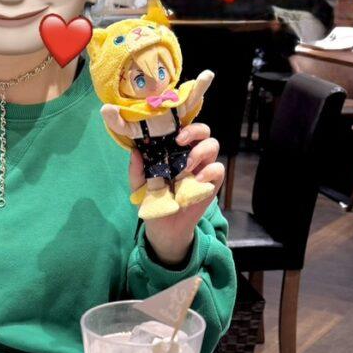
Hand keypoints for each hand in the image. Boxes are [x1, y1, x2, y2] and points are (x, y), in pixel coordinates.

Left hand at [134, 123, 223, 265]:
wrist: (163, 229)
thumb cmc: (152, 202)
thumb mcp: (139, 186)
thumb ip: (136, 170)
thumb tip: (134, 151)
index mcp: (174, 152)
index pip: (184, 129)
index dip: (182, 124)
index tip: (171, 132)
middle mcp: (191, 155)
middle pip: (204, 131)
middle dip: (195, 131)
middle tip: (181, 142)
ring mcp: (202, 169)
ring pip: (213, 146)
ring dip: (200, 152)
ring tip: (186, 167)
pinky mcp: (211, 184)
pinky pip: (218, 169)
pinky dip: (209, 171)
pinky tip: (196, 180)